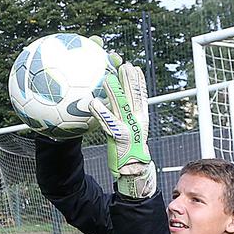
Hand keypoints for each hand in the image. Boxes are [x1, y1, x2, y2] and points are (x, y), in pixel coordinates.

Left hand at [89, 61, 156, 197]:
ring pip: (122, 105)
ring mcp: (129, 127)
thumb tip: (111, 103)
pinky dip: (101, 111)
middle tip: (124, 64)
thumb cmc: (127, 148)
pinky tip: (92, 102)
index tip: (134, 67)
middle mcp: (137, 120)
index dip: (138, 81)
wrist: (133, 169)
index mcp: (140, 117)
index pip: (141, 95)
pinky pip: (108, 121)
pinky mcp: (119, 136)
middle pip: (134, 96)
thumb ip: (121, 115)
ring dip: (116, 91)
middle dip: (131, 80)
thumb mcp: (126, 128)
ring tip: (109, 78)